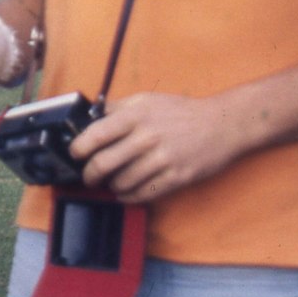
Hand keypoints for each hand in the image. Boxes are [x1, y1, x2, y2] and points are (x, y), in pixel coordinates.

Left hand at [71, 92, 245, 203]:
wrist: (222, 124)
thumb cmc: (180, 112)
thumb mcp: (146, 100)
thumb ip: (116, 108)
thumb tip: (88, 118)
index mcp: (135, 116)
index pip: (95, 135)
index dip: (79, 148)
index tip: (75, 154)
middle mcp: (146, 137)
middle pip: (103, 163)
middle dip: (90, 175)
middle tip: (89, 176)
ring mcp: (162, 159)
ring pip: (122, 182)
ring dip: (111, 186)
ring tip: (110, 183)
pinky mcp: (176, 177)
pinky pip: (144, 193)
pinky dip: (129, 196)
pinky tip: (125, 193)